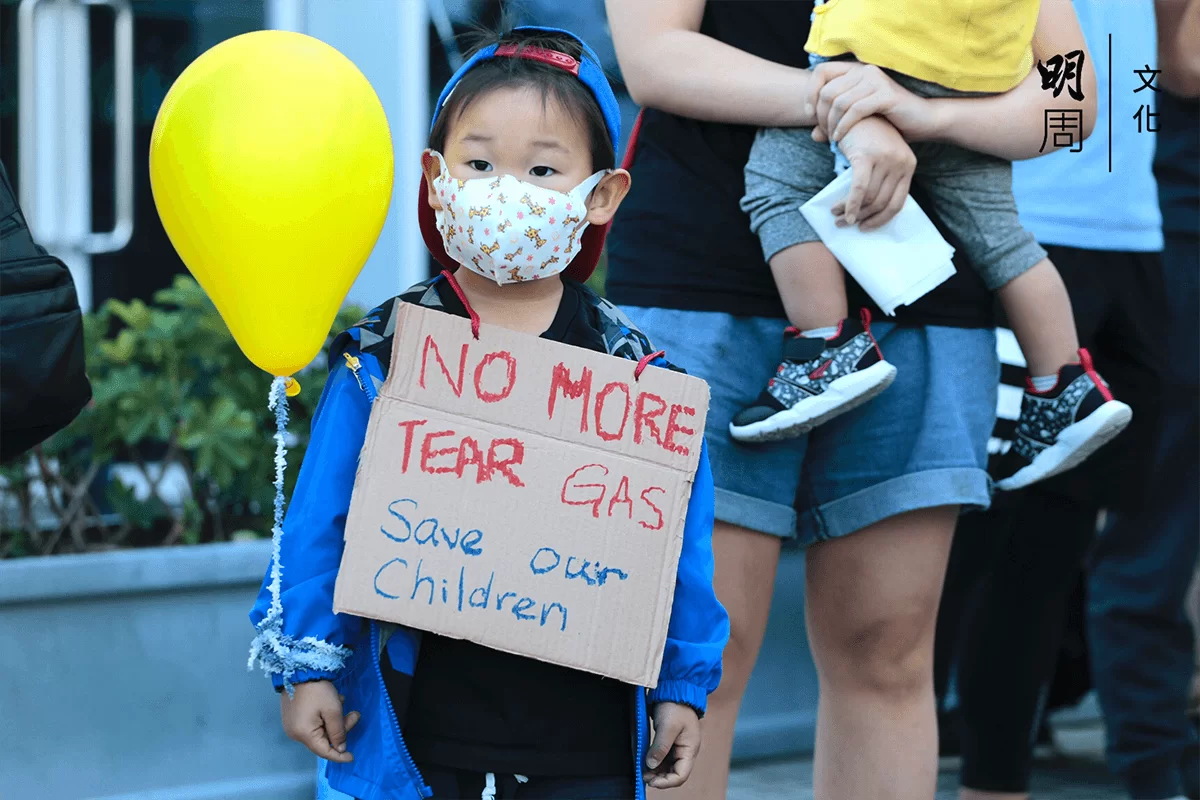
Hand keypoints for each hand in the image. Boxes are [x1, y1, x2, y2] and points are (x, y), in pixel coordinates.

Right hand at [280, 680, 360, 763]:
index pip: (324, 751)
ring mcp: (292, 725)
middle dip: (341, 728)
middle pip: (323, 739)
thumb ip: (338, 732)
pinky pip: (313, 723)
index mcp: (303, 734)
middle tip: (355, 714)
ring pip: (319, 730)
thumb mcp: (333, 710)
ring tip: (342, 701)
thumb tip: (340, 748)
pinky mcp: (293, 717)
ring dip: (334, 719)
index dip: (339, 755)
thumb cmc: (317, 690)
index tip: (352, 757)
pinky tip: (331, 701)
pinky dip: (325, 716)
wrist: (300, 670)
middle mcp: (295, 733)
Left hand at [644, 702, 700, 789]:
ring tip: (643, 771)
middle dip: (660, 778)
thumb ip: (660, 747)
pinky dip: (655, 763)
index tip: (651, 780)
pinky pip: (664, 759)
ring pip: (668, 768)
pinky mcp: (670, 743)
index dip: (666, 782)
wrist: (674, 690)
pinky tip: (646, 763)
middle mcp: (685, 751)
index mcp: (689, 749)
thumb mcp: (668, 727)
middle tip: (644, 776)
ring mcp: (678, 747)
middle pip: (674, 774)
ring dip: (657, 772)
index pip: (681, 775)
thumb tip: (651, 765)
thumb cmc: (675, 706)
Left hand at [806, 61, 938, 143]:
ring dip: (831, 124)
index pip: (821, 72)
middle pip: (827, 91)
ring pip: (839, 102)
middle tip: (824, 134)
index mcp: (855, 70)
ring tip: (833, 138)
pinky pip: (855, 110)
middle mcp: (865, 70)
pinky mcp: (885, 94)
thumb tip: (812, 135)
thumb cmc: (889, 122)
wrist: (924, 122)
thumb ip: (834, 125)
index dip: (810, 93)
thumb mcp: (857, 122)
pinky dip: (844, 126)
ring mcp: (876, 80)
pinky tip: (841, 138)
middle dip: (820, 116)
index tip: (810, 116)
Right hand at [824, 116, 915, 229]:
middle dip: (861, 218)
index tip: (865, 227)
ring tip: (837, 215)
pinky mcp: (867, 157)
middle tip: (844, 223)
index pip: (897, 203)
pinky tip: (841, 210)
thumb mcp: (879, 156)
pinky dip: (849, 203)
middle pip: (880, 203)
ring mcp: (885, 159)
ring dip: (850, 211)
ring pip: (868, 198)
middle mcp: (901, 163)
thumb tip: (867, 208)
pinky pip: (858, 189)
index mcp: (909, 165)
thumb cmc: (865, 134)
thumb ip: (878, 179)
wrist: (855, 107)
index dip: (880, 220)